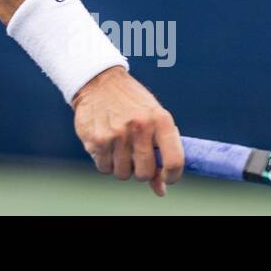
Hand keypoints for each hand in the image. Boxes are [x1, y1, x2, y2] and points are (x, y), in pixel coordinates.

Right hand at [71, 66, 183, 196]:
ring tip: (119, 148)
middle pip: (144, 173)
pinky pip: (104, 167)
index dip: (172, 176)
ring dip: (121, 166)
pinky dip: (105, 161)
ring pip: (122, 173)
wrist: (99, 81)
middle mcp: (139, 127)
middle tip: (136, 157)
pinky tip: (106, 144)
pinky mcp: (96, 139)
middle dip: (141, 171)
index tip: (166, 177)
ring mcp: (116, 134)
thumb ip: (160, 151)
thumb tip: (160, 190)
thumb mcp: (152, 118)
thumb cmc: (132, 103)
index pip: (174, 161)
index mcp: (160, 120)